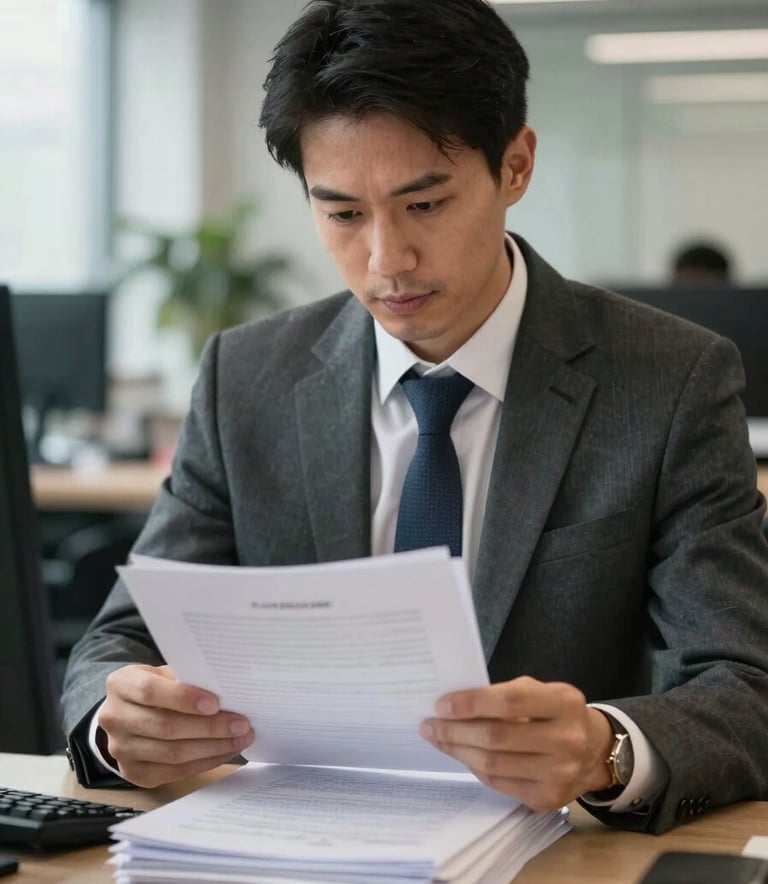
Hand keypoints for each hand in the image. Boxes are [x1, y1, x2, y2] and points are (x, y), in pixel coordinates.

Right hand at [97, 664, 253, 787]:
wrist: (128, 713)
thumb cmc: (156, 687)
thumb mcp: (164, 673)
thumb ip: (187, 678)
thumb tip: (227, 690)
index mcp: (120, 684)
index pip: (150, 691)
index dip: (184, 698)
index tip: (215, 704)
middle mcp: (114, 718)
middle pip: (165, 726)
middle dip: (209, 727)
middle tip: (241, 724)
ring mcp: (121, 749)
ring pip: (172, 753)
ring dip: (212, 747)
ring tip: (240, 739)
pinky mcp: (133, 773)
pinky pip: (174, 773)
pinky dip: (204, 763)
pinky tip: (224, 752)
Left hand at [419, 676, 614, 810]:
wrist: (594, 751)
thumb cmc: (556, 713)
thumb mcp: (540, 691)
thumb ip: (504, 695)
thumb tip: (453, 705)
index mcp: (564, 703)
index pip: (509, 702)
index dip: (471, 703)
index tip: (441, 704)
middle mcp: (567, 740)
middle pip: (496, 737)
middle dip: (454, 730)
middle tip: (429, 724)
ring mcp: (559, 774)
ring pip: (493, 764)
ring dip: (457, 750)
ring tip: (438, 738)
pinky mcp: (548, 799)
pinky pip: (498, 783)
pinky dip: (474, 767)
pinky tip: (461, 754)